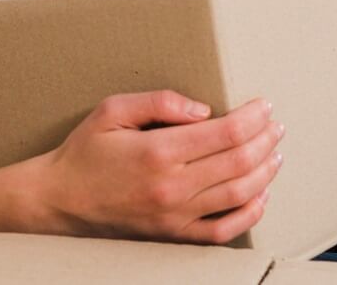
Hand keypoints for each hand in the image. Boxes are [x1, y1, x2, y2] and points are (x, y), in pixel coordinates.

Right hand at [32, 91, 282, 243]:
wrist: (60, 200)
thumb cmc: (85, 152)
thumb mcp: (112, 110)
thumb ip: (159, 102)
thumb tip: (203, 110)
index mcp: (159, 151)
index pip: (226, 133)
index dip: (253, 118)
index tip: (265, 106)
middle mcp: (172, 186)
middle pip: (239, 162)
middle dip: (266, 140)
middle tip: (276, 126)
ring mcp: (175, 215)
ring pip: (239, 195)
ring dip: (265, 172)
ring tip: (275, 154)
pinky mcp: (174, 235)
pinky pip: (223, 231)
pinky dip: (249, 214)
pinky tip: (260, 196)